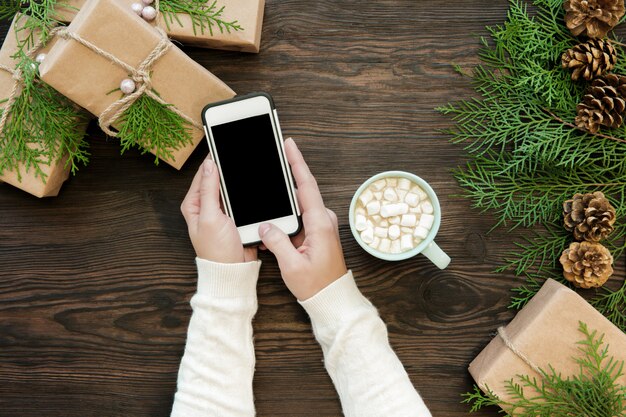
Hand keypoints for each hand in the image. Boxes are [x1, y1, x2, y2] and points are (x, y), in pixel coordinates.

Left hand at [181, 157, 256, 263]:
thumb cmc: (217, 251)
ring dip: (238, 183)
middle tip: (239, 157)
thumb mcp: (210, 217)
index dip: (214, 159)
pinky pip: (241, 199)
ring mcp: (221, 210)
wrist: (234, 271)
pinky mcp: (235, 216)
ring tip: (247, 171)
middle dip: (228, 170)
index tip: (224, 146)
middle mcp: (205, 205)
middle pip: (217, 178)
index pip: (203, 173)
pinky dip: (246, 194)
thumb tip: (209, 165)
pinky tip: (252, 189)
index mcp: (193, 204)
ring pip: (231, 188)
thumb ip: (209, 190)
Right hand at [258, 138, 346, 300]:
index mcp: (320, 223)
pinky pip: (298, 218)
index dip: (297, 163)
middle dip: (285, 176)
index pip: (306, 185)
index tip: (289, 145)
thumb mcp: (292, 265)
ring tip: (265, 192)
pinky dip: (285, 217)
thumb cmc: (317, 285)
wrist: (332, 298)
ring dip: (282, 202)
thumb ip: (277, 242)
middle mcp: (324, 220)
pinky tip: (271, 223)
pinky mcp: (317, 233)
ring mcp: (321, 226)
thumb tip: (266, 225)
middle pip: (302, 190)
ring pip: (298, 206)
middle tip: (271, 160)